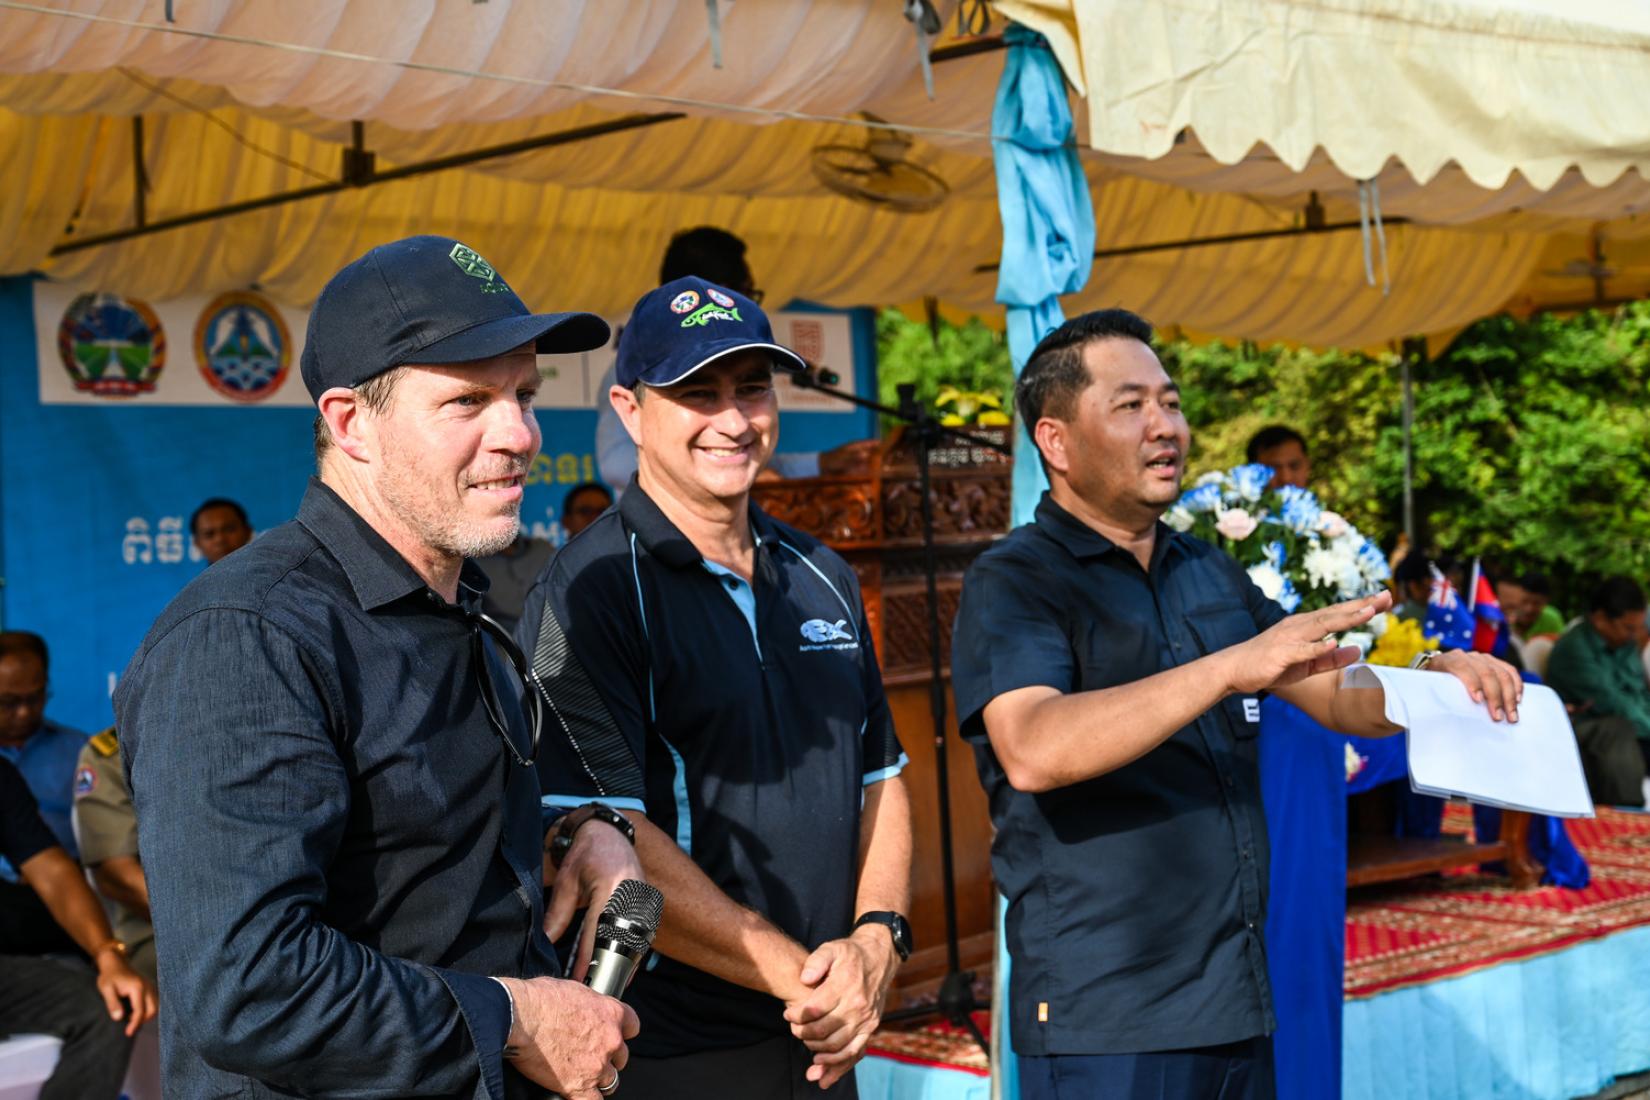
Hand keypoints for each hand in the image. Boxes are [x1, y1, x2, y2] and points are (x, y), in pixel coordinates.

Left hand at [94, 949, 156, 1036]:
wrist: (115, 962)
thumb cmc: (109, 976)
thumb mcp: (106, 989)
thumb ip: (113, 1003)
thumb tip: (119, 1018)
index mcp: (137, 988)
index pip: (140, 1011)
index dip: (135, 1024)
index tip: (128, 1033)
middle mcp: (147, 987)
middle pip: (152, 1010)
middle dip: (142, 1021)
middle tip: (129, 1027)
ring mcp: (150, 986)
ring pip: (155, 1006)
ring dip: (146, 1016)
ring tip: (131, 1020)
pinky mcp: (149, 987)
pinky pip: (153, 1001)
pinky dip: (147, 1010)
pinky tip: (135, 1012)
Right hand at [497, 976, 637, 1098]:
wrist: (519, 1017)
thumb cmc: (540, 999)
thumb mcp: (574, 989)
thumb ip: (589, 1005)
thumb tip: (585, 1009)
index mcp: (611, 1013)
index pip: (633, 1027)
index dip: (622, 1032)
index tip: (614, 1034)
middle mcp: (610, 1040)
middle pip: (621, 1056)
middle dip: (608, 1057)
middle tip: (590, 1054)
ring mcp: (596, 1065)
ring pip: (610, 1080)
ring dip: (598, 1078)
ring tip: (583, 1074)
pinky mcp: (579, 1086)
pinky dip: (587, 1098)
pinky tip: (578, 1093)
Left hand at [543, 817, 643, 980]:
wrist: (609, 835)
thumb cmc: (585, 856)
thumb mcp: (566, 882)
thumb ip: (558, 914)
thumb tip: (546, 944)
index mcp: (611, 886)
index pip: (598, 932)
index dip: (587, 960)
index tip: (578, 980)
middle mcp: (634, 895)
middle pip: (622, 942)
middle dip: (607, 969)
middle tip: (592, 991)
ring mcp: (645, 900)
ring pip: (637, 942)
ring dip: (622, 966)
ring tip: (606, 987)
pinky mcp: (649, 905)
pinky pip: (642, 937)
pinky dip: (631, 955)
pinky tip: (621, 971)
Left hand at [783, 926, 899, 1088]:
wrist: (878, 958)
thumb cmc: (850, 954)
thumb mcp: (831, 948)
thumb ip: (816, 961)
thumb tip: (804, 978)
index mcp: (844, 985)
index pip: (814, 1010)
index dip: (796, 1015)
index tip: (788, 1013)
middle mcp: (857, 1005)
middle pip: (823, 1030)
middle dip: (802, 1033)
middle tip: (793, 1028)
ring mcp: (865, 1019)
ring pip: (836, 1045)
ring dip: (815, 1049)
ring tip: (804, 1040)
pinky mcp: (870, 1028)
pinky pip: (853, 1052)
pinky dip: (836, 1063)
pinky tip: (820, 1063)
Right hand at [1223, 591, 1392, 694]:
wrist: (1233, 669)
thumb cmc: (1269, 666)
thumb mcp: (1306, 665)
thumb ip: (1331, 659)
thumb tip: (1358, 651)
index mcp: (1305, 627)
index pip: (1338, 614)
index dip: (1362, 606)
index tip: (1386, 599)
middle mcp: (1298, 627)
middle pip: (1335, 614)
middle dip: (1362, 605)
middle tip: (1387, 596)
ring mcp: (1289, 639)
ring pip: (1322, 626)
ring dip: (1346, 619)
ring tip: (1368, 612)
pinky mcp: (1280, 654)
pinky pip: (1302, 651)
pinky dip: (1318, 647)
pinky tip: (1333, 643)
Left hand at [1428, 649, 1522, 721]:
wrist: (1437, 670)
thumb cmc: (1432, 685)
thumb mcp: (1429, 689)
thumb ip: (1436, 696)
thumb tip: (1446, 716)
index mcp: (1447, 661)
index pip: (1462, 667)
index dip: (1472, 682)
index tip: (1478, 700)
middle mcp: (1466, 656)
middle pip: (1486, 673)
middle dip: (1495, 697)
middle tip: (1499, 717)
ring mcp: (1482, 658)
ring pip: (1501, 673)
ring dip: (1509, 696)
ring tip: (1511, 715)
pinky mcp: (1494, 662)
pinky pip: (1510, 671)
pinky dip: (1516, 686)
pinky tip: (1518, 700)